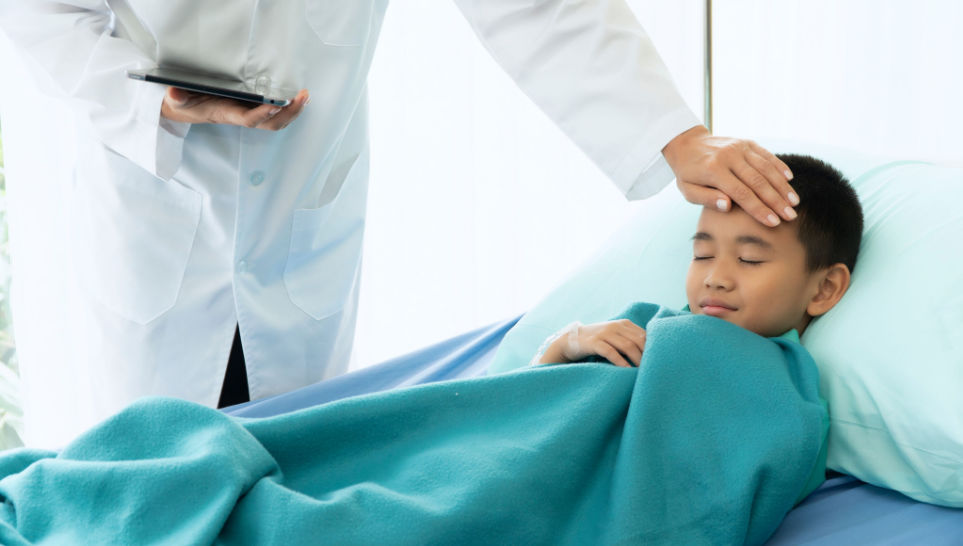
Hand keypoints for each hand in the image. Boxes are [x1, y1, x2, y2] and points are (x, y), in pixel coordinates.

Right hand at [160, 87, 309, 129]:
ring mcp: (248, 115)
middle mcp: (240, 117)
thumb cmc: (185, 103)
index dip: (261, 115)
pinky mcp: (251, 110)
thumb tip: (174, 93)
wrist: (186, 109)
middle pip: (270, 124)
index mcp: (226, 114)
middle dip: (287, 114)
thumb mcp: (178, 100)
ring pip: (275, 121)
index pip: (247, 119)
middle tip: (301, 98)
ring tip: (305, 98)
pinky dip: (288, 109)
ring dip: (292, 112)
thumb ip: (177, 97)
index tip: (274, 106)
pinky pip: (274, 115)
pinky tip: (297, 99)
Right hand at [542, 320, 646, 367]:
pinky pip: (611, 352)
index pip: (645, 335)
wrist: (571, 340)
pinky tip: (626, 371)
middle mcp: (616, 326)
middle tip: (652, 369)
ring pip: (627, 346)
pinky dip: (620, 362)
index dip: (653, 348)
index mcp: (624, 323)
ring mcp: (604, 333)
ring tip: (642, 372)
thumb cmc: (598, 341)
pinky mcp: (594, 342)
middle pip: (638, 340)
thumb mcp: (615, 336)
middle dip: (647, 355)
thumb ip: (630, 339)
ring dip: (637, 360)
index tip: (658, 361)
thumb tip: (652, 352)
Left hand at [662, 125, 798, 227]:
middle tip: (790, 216)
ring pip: (766, 168)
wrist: (687, 144)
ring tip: (794, 202)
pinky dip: (779, 167)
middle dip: (776, 201)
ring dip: (782, 186)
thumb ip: (706, 198)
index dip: (759, 209)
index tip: (774, 222)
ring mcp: (739, 148)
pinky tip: (790, 180)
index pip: (741, 193)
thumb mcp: (688, 190)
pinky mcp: (746, 143)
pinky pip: (766, 155)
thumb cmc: (688, 173)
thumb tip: (727, 206)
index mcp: (713, 170)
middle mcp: (729, 157)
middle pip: (758, 181)